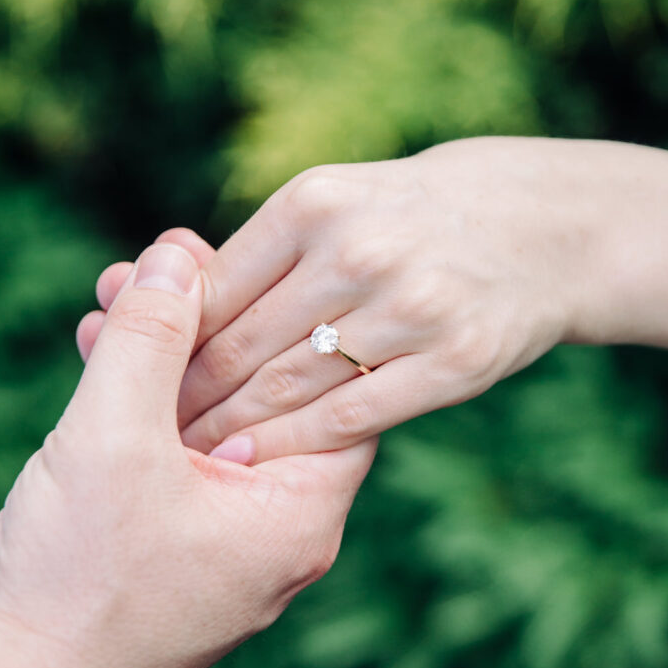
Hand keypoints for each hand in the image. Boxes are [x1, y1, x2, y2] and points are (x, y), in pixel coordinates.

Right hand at [0, 241, 373, 667]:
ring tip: (116, 288)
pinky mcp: (160, 541)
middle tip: (164, 261)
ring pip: (204, 420)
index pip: (337, 394)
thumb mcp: (114, 439)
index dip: (292, 318)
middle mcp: (269, 531)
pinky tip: (96, 343)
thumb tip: (179, 252)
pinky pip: (164, 453)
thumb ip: (152, 339)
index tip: (249, 258)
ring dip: (160, 356)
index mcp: (297, 517)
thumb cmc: (72, 585)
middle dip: (208, 325)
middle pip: (262, 397)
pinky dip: (133, 401)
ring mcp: (214, 539)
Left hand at [85, 136, 667, 463]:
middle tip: (140, 439)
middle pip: (240, 343)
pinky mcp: (454, 361)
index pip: (212, 287)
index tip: (128, 382)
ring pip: (287, 387)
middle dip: (182, 398)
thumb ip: (262, 255)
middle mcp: (357, 250)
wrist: (539, 227)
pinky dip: (293, 445)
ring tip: (184, 460)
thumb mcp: (336, 205)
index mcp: (314, 203)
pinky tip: (254, 464)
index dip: (163, 343)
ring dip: (227, 429)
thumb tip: (170, 303)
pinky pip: (351, 417)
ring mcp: (409, 307)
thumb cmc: (412, 219)